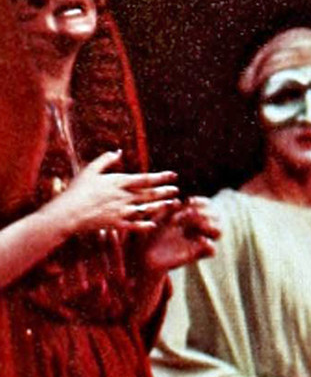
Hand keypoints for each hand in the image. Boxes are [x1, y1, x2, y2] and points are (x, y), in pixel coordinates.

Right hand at [46, 150, 178, 234]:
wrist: (68, 212)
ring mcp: (121, 211)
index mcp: (118, 182)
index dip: (161, 177)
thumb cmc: (77, 190)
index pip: (145, 179)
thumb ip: (105, 160)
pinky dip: (144, 225)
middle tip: (177, 190)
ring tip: (173, 203)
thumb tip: (117, 151)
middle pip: (149, 194)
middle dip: (165, 191)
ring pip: (146, 208)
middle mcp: (123, 196)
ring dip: (160, 206)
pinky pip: (134, 225)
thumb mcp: (90, 170)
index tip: (173, 175)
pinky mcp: (116, 223)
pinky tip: (154, 224)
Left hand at [142, 197, 220, 272]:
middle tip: (191, 214)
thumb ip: (165, 210)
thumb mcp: (154, 219)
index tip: (189, 202)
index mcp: (189, 216)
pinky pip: (212, 250)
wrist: (143, 256)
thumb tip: (177, 201)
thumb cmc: (147, 234)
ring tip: (197, 226)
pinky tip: (197, 242)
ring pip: (218, 231)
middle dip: (206, 213)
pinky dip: (208, 245)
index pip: (206, 204)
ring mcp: (197, 241)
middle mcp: (196, 228)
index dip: (201, 202)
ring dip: (211, 227)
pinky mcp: (196, 254)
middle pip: (217, 216)